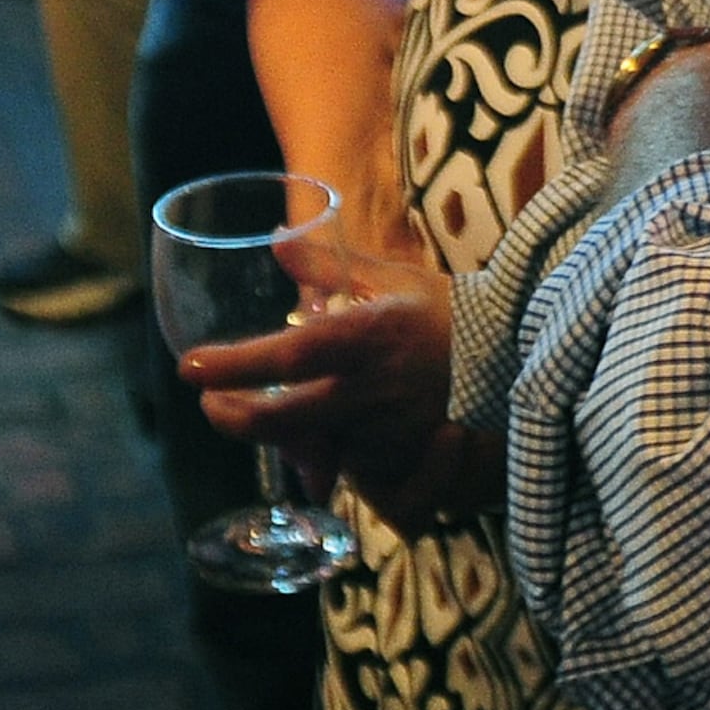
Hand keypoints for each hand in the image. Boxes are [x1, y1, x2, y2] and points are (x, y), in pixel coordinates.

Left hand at [178, 231, 467, 511]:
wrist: (519, 363)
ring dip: (283, 440)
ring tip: (260, 417)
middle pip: (283, 421)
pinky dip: (329, 456)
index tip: (190, 367)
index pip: (289, 355)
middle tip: (210, 403)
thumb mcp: (391, 277)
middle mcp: (371, 392)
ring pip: (312, 450)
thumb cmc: (453, 314)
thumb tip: (274, 240)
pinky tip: (322, 440)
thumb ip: (327, 264)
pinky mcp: (401, 467)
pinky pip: (348, 469)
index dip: (236, 365)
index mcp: (366, 339)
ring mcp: (386, 436)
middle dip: (234, 417)